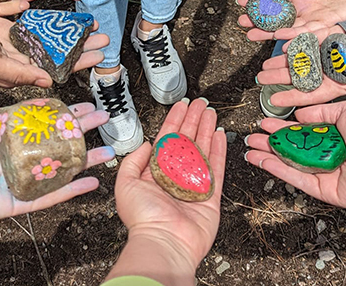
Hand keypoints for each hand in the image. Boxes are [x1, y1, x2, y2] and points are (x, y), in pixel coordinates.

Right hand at [0, 4, 107, 88]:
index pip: (54, 70)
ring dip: (69, 35)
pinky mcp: (6, 30)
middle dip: (82, 49)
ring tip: (92, 28)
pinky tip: (66, 21)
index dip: (78, 64)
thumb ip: (17, 72)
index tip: (99, 56)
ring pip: (49, 42)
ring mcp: (12, 45)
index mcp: (13, 74)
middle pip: (57, 56)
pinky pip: (34, 29)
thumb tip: (47, 80)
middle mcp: (16, 62)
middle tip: (105, 39)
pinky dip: (51, 25)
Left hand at [0, 103, 115, 225]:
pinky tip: (92, 181)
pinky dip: (72, 190)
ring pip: (62, 171)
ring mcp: (24, 183)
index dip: (64, 117)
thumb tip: (15, 105)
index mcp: (11, 145)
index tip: (82, 106)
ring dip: (85, 161)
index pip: (45, 127)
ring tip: (108, 151)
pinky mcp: (21, 203)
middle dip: (82, 132)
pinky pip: (51, 197)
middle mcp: (21, 163)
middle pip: (59, 146)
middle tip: (103, 118)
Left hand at [106, 99, 226, 283]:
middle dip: (193, 120)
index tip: (181, 106)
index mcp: (156, 174)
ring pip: (202, 149)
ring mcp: (194, 185)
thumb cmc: (143, 218)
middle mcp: (175, 177)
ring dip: (206, 129)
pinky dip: (218, 149)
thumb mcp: (125, 183)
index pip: (167, 140)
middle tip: (200, 103)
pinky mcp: (210, 195)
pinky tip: (219, 133)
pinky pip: (216, 167)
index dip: (174, 121)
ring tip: (211, 112)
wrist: (164, 242)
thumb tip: (147, 144)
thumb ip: (133, 160)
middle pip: (187, 141)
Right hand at [237, 0, 345, 40]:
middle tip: (241, 23)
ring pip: (286, 28)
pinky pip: (306, 32)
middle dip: (257, 20)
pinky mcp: (326, 25)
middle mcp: (304, 8)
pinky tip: (279, 37)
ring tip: (251, 34)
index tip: (241, 3)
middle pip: (276, 17)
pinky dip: (292, 35)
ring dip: (268, 32)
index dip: (257, 1)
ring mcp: (314, 18)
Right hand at [244, 101, 345, 208]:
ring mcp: (326, 174)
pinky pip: (298, 179)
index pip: (302, 134)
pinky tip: (264, 162)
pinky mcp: (326, 191)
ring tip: (250, 150)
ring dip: (269, 158)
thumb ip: (320, 114)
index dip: (282, 129)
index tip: (265, 123)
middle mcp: (329, 157)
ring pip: (291, 166)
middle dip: (270, 144)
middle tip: (252, 138)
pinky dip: (279, 170)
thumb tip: (299, 116)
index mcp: (334, 137)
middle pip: (293, 151)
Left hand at [255, 26, 345, 109]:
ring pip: (301, 55)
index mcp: (337, 84)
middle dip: (280, 76)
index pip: (310, 92)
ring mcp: (329, 51)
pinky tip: (283, 42)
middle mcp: (329, 69)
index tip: (274, 99)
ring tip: (266, 62)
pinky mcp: (332, 32)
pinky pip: (311, 34)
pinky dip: (298, 38)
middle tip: (261, 78)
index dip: (292, 96)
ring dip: (283, 59)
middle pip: (300, 73)